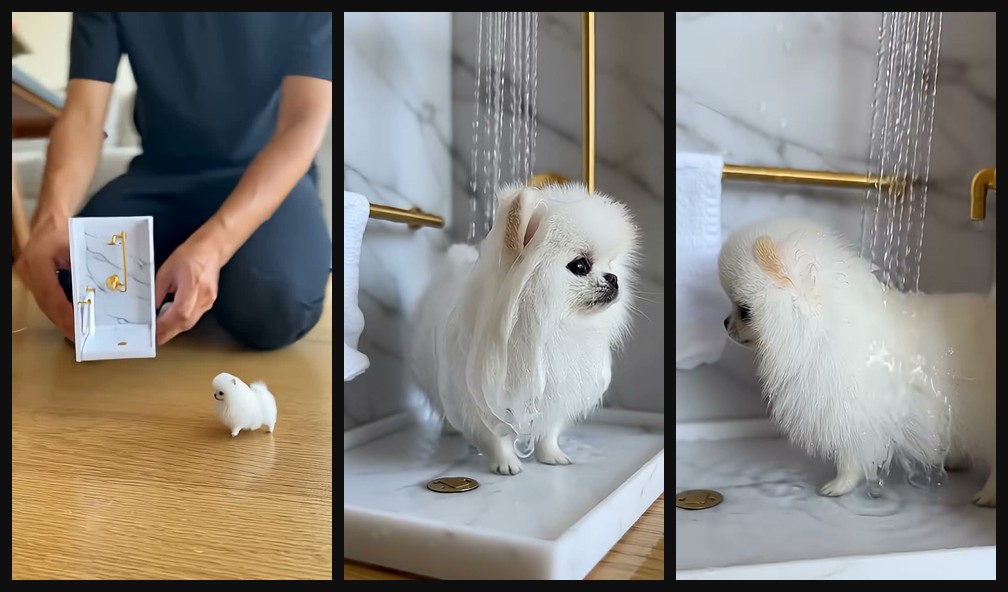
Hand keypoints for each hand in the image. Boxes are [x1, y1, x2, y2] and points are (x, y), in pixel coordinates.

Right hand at [14, 215, 74, 340]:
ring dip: (59, 318)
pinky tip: (70, 319)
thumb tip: (99, 290)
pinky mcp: (32, 277)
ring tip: (76, 333)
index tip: (77, 328)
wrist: (51, 219)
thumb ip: (85, 267)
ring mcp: (28, 274)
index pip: (51, 295)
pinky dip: (57, 309)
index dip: (64, 314)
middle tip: (79, 338)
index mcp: (38, 262)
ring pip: (44, 303)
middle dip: (62, 322)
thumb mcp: (78, 246)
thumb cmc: (66, 230)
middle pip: (46, 303)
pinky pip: (45, 297)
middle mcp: (28, 270)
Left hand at [155, 237, 223, 345]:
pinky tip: (172, 322)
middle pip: (186, 323)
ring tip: (161, 333)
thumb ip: (159, 292)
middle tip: (155, 340)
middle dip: (169, 333)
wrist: (211, 250)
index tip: (153, 333)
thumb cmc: (188, 256)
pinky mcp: (210, 302)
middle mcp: (203, 297)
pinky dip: (182, 322)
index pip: (179, 313)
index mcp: (192, 286)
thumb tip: (153, 310)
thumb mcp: (166, 271)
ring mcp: (209, 301)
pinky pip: (195, 317)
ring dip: (175, 329)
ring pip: (191, 322)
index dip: (166, 325)